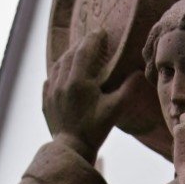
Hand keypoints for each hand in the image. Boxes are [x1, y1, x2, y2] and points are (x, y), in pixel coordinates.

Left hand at [43, 30, 142, 162]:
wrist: (72, 150)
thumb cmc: (94, 130)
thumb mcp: (115, 110)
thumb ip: (128, 90)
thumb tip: (138, 73)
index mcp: (78, 80)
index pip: (85, 50)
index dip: (94, 38)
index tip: (102, 33)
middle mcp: (62, 82)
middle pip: (70, 54)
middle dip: (82, 45)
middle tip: (92, 41)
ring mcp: (51, 92)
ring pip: (58, 64)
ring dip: (68, 56)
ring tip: (77, 54)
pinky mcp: (46, 102)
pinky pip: (49, 80)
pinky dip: (57, 72)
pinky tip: (63, 75)